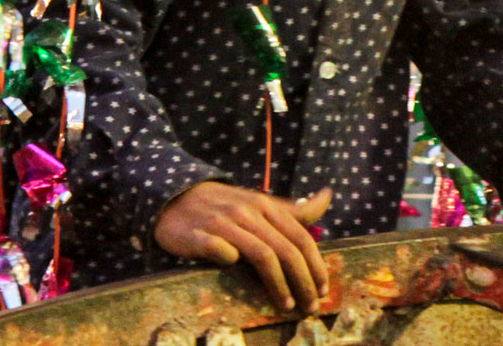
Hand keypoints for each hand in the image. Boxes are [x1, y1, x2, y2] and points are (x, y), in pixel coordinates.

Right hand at [154, 182, 332, 311]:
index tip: (323, 289)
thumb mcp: (259, 202)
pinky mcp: (198, 236)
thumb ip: (293, 209)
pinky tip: (240, 280)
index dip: (316, 266)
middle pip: (285, 250)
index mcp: (264, 205)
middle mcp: (246, 212)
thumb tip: (327, 197)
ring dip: (279, 284)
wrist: (175, 197)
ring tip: (287, 305)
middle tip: (310, 306)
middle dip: (304, 282)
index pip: (300, 237)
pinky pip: (219, 250)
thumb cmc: (223, 205)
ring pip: (261, 255)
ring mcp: (222, 223)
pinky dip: (232, 261)